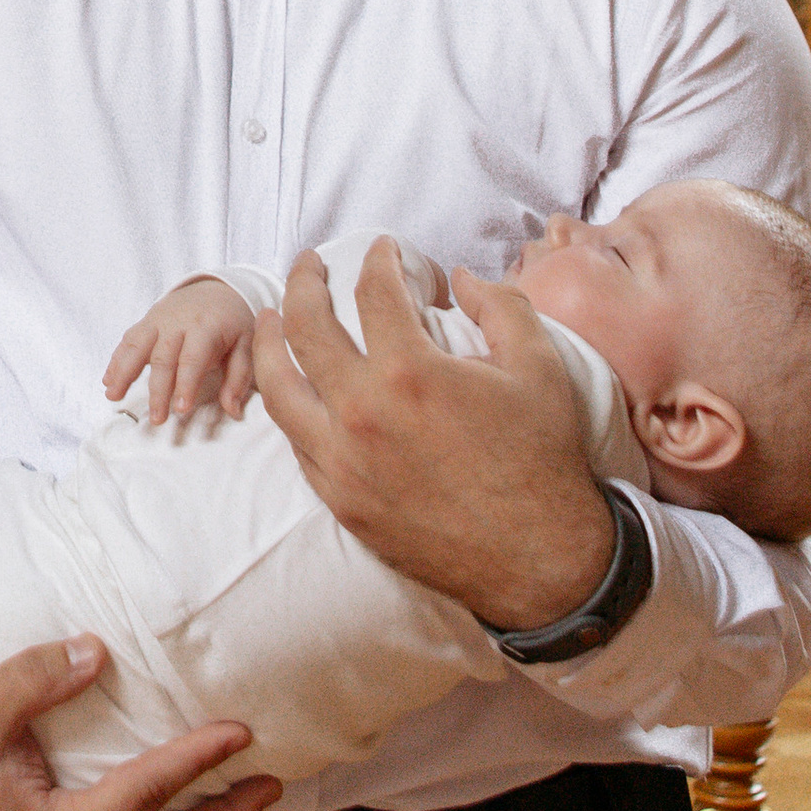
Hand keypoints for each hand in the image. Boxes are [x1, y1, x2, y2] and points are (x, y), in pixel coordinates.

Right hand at [105, 275, 258, 425]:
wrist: (216, 289)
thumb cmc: (233, 321)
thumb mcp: (246, 343)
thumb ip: (240, 376)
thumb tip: (233, 410)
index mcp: (206, 327)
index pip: (192, 358)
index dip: (185, 384)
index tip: (181, 410)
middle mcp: (178, 322)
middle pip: (162, 357)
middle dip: (157, 390)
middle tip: (156, 418)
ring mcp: (158, 319)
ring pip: (137, 345)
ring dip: (123, 371)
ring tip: (113, 396)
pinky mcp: (146, 321)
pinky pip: (128, 340)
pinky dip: (116, 360)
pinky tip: (108, 380)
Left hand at [251, 241, 617, 634]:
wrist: (540, 560)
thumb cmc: (542, 459)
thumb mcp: (539, 366)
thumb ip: (500, 305)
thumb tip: (460, 278)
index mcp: (410, 371)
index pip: (372, 291)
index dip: (378, 258)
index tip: (384, 249)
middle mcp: (363, 413)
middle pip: (304, 326)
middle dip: (304, 282)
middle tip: (310, 264)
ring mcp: (343, 461)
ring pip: (277, 387)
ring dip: (267, 343)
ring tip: (269, 317)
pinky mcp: (340, 501)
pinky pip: (296, 442)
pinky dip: (288, 405)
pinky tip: (295, 388)